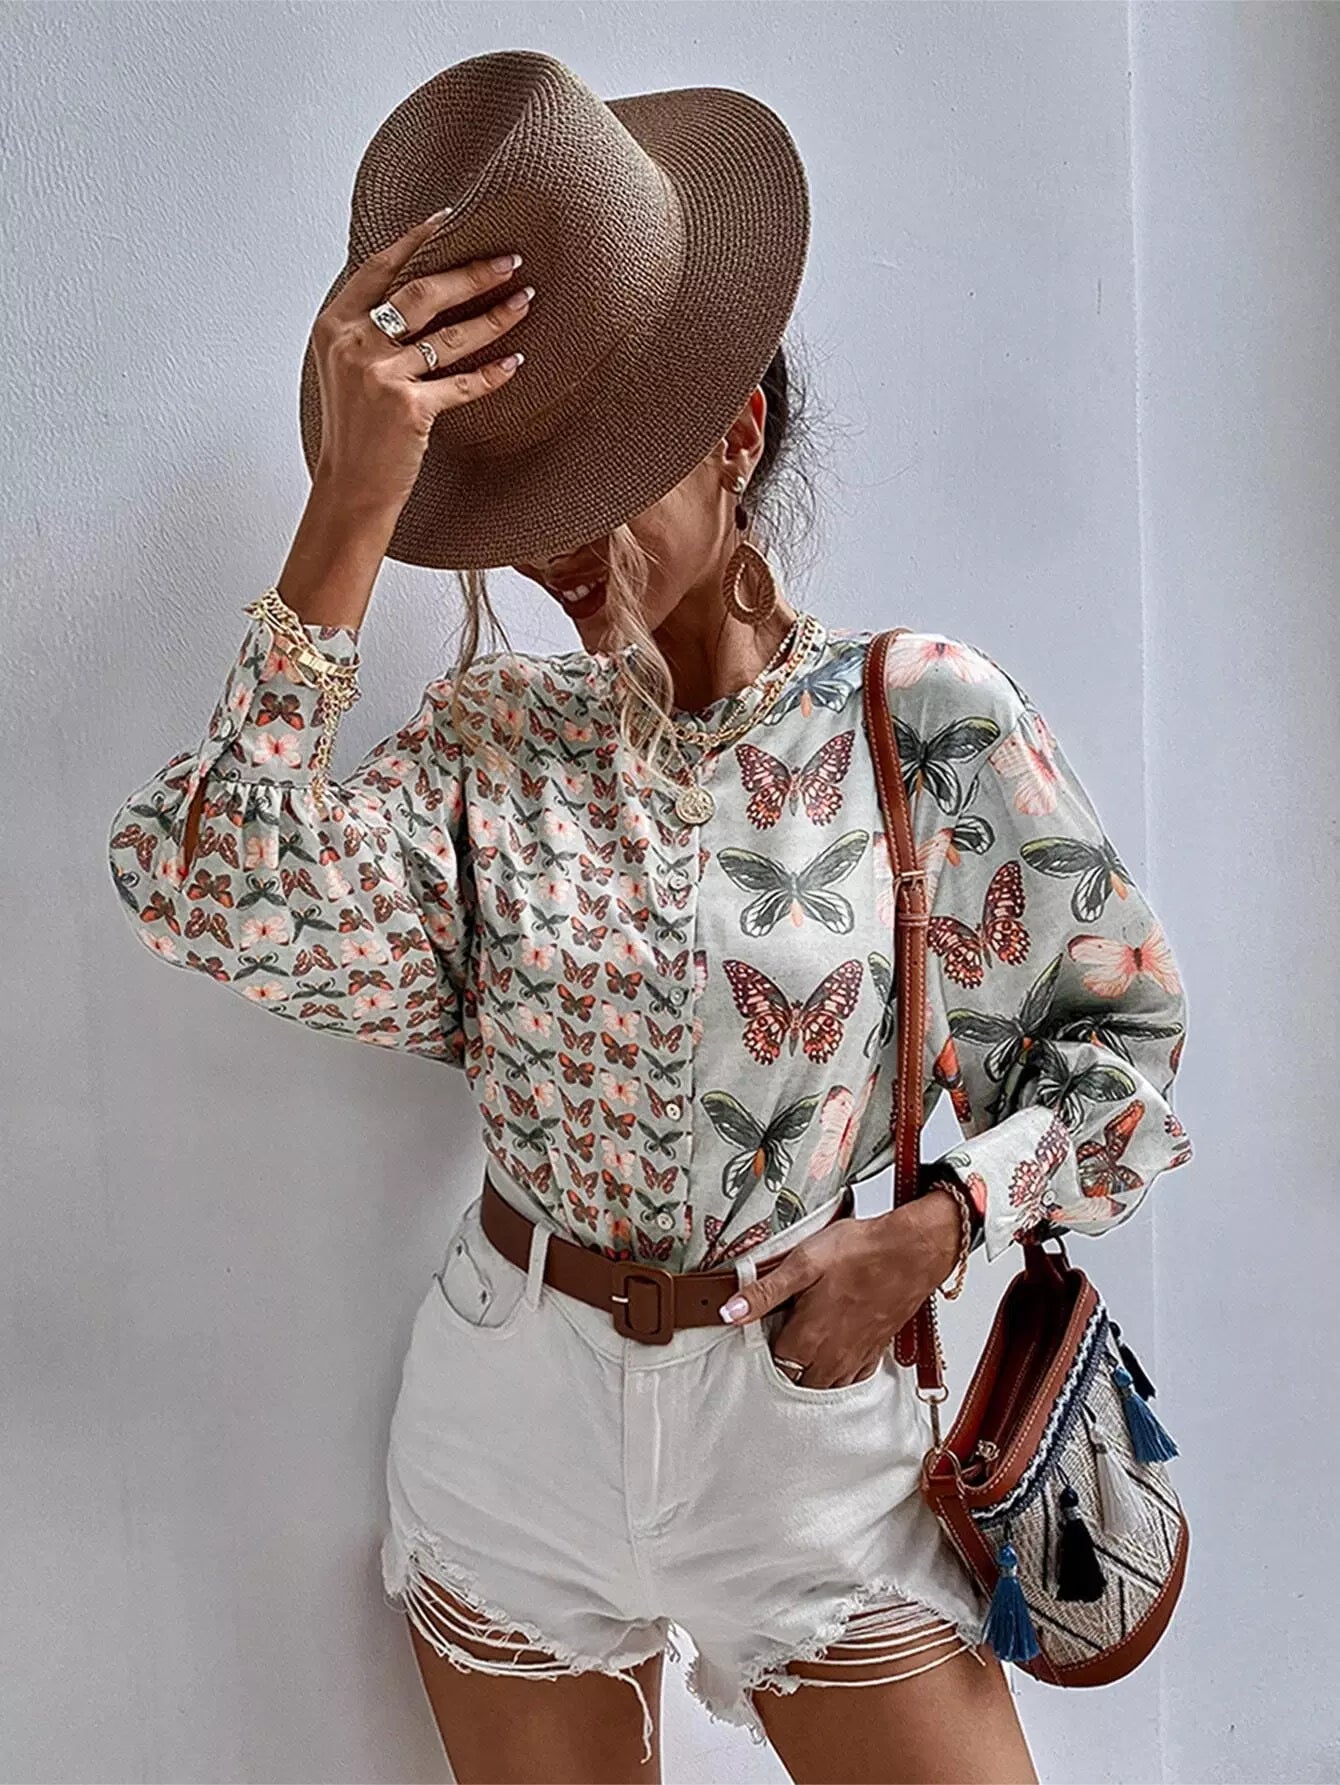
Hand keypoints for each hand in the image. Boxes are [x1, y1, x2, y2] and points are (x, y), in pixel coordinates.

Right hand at [309, 210, 533, 514]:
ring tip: (525, 301)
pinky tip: (515, 362)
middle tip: (509, 260)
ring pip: (449, 336)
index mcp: (335, 326)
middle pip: (422, 293)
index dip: (417, 240)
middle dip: (472, 273)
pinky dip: (492, 374)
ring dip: (494, 316)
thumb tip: (417, 288)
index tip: (451, 219)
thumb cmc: (354, 429)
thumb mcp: (345, 368)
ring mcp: (380, 376)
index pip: (380, 268)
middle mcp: (355, 345)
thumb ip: (369, 328)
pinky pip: (462, 383)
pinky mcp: (408, 408)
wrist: (350, 487)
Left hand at [717, 1188, 964, 1388]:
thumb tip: (730, 1312)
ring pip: (825, 1385)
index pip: (773, 1364)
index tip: (760, 1331)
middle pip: (798, 1382)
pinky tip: (835, 1356)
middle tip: (778, 1341)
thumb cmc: (861, 1252)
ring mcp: (856, 1356)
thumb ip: (765, 1291)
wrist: (912, 1251)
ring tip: (802, 1352)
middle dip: (784, 1368)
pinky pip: (853, 1379)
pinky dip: (840, 1374)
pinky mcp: (875, 1349)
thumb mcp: (802, 1263)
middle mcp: (833, 1356)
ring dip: (810, 1376)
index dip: (761, 1348)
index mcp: (810, 1338)